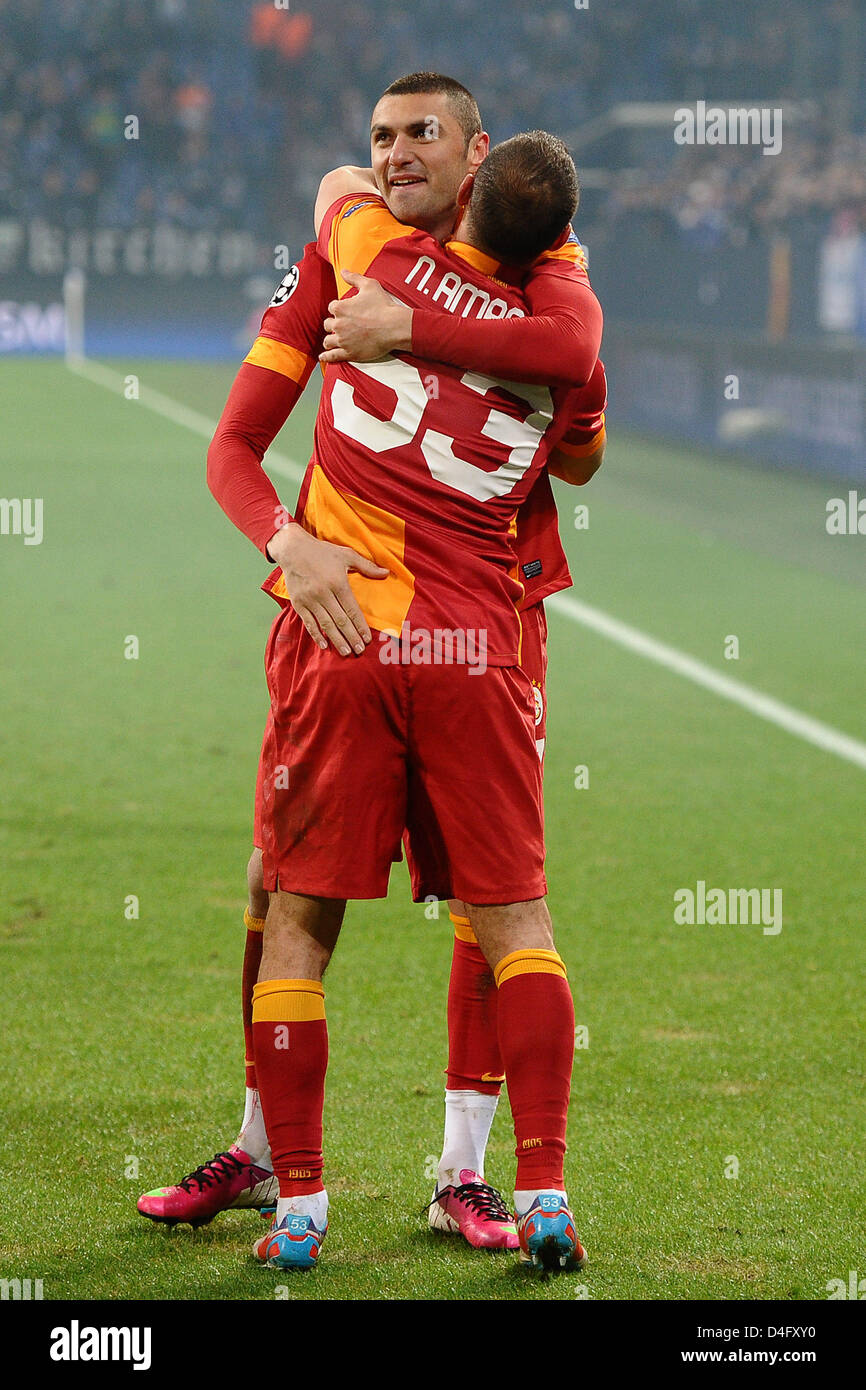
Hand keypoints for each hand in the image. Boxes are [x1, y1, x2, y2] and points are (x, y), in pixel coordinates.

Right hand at [268, 522, 388, 655]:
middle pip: (340, 620)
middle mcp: (324, 593)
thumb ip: (366, 566)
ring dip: (337, 639)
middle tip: (359, 651)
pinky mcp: (299, 603)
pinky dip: (316, 635)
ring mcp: (310, 599)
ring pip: (326, 624)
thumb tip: (386, 572)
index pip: (352, 610)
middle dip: (351, 637)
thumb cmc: (322, 552)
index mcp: (338, 583)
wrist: (293, 549)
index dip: (360, 626)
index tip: (367, 639)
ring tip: (346, 652)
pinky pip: (309, 622)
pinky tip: (325, 645)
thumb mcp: (346, 555)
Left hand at [319, 271, 412, 363]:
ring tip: (332, 340)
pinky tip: (323, 356)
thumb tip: (343, 271)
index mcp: (340, 308)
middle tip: (341, 326)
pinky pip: (332, 356)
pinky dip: (326, 356)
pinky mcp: (349, 353)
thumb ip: (354, 278)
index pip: (332, 308)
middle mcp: (338, 324)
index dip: (338, 309)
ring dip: (330, 339)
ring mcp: (343, 340)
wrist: (394, 326)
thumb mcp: (369, 285)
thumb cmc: (383, 306)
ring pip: (328, 340)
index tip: (345, 312)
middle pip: (328, 325)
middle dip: (333, 324)